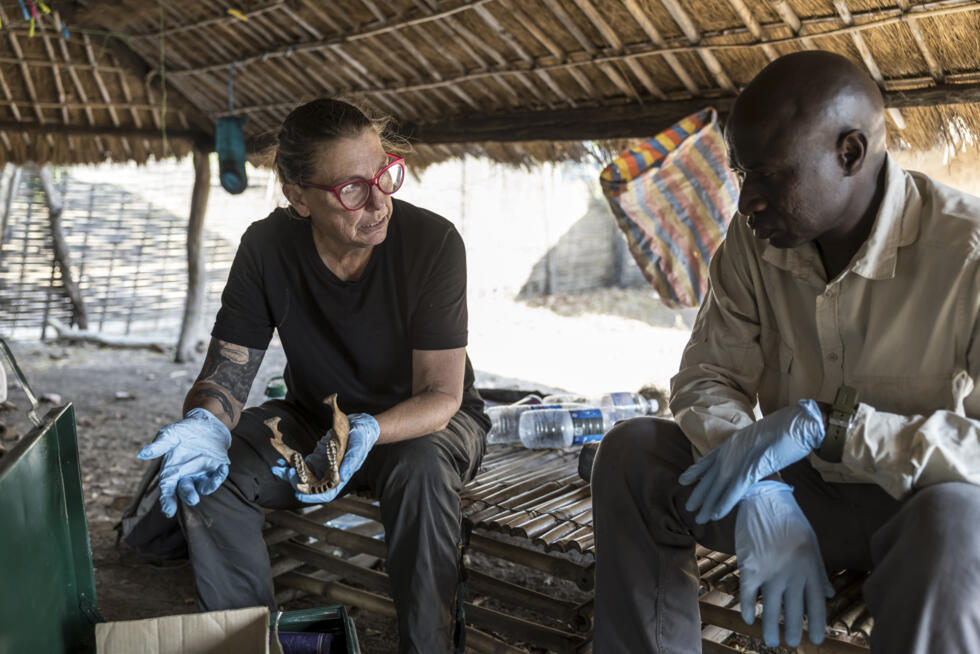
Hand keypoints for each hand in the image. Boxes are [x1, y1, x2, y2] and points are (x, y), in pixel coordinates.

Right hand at [137, 408, 231, 517]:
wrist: (203, 423)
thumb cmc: (182, 431)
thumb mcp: (169, 436)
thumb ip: (158, 446)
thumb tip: (141, 454)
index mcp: (171, 472)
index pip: (167, 490)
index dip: (167, 501)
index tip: (168, 511)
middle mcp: (186, 477)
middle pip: (186, 491)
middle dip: (189, 495)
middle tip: (193, 499)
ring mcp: (201, 474)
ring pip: (204, 487)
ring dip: (208, 487)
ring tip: (212, 483)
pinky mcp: (215, 469)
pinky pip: (218, 476)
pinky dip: (220, 475)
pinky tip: (223, 468)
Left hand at [272, 413, 379, 502]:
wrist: (360, 425)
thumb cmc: (363, 436)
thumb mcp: (358, 447)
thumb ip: (351, 462)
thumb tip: (342, 477)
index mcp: (341, 476)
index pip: (325, 493)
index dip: (311, 497)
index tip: (298, 493)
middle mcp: (330, 475)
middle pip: (310, 486)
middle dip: (295, 482)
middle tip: (285, 472)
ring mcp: (322, 467)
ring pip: (303, 476)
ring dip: (289, 474)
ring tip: (277, 468)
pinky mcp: (317, 458)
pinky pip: (302, 464)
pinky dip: (291, 463)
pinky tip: (280, 461)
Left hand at [679, 399, 823, 522]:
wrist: (800, 423)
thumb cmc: (787, 430)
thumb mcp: (761, 440)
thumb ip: (751, 452)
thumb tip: (750, 462)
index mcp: (734, 441)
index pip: (709, 458)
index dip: (696, 470)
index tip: (683, 480)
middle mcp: (731, 450)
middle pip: (710, 476)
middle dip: (699, 494)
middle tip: (688, 508)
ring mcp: (740, 459)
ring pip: (718, 486)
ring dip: (708, 504)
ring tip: (698, 518)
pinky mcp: (752, 469)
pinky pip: (734, 490)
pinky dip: (724, 504)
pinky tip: (716, 515)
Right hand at [736, 481, 834, 646]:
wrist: (762, 497)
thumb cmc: (788, 518)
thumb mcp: (811, 542)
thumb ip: (819, 570)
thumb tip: (829, 594)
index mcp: (811, 567)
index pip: (817, 605)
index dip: (818, 626)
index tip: (816, 641)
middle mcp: (793, 573)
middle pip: (795, 612)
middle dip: (793, 631)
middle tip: (791, 643)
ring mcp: (770, 571)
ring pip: (771, 609)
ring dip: (770, 628)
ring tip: (770, 640)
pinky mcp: (750, 567)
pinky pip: (749, 595)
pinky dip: (748, 609)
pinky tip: (749, 619)